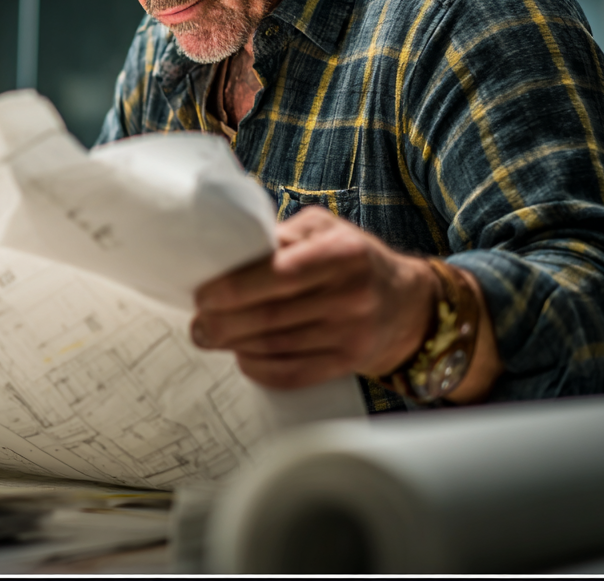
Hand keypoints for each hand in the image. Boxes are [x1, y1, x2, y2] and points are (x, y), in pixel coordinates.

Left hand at [190, 206, 439, 389]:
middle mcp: (351, 294)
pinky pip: (294, 373)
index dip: (233, 288)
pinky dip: (261, 368)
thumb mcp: (325, 230)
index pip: (278, 273)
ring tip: (210, 338)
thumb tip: (230, 251)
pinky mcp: (348, 363)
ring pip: (277, 346)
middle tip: (197, 324)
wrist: (406, 304)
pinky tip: (242, 357)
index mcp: (342, 253)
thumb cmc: (354, 259)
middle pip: (271, 316)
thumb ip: (283, 235)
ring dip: (235, 345)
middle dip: (223, 323)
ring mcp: (352, 333)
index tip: (203, 295)